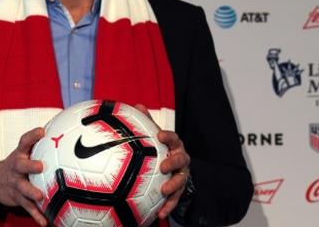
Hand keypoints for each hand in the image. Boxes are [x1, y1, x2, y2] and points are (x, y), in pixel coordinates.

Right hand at [0, 127, 47, 225]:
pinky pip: (28, 207)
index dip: (32, 136)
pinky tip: (44, 222)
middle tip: (40, 166)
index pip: (24, 142)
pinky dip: (36, 215)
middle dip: (30, 166)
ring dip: (31, 192)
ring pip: (23, 188)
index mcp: (20, 154)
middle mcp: (17, 168)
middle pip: (21, 165)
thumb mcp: (24, 151)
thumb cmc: (18, 163)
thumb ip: (39, 143)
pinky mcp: (18, 198)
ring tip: (40, 197)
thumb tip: (64, 130)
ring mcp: (16, 183)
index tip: (41, 131)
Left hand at [134, 104, 190, 219]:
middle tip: (163, 167)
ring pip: (181, 180)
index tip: (160, 135)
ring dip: (173, 186)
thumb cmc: (160, 149)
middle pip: (181, 159)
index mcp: (174, 145)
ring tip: (163, 191)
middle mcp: (181, 159)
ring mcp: (181, 175)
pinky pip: (176, 199)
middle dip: (173, 163)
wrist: (172, 168)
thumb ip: (147, 122)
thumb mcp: (154, 135)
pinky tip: (160, 213)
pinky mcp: (179, 191)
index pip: (174, 138)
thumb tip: (137, 106)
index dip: (168, 136)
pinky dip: (169, 206)